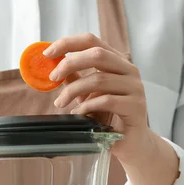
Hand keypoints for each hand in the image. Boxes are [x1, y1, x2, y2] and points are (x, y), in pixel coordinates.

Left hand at [45, 33, 178, 184]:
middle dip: (70, 63)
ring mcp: (135, 88)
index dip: (68, 43)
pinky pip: (106, 101)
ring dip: (74, 90)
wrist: (131, 144)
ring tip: (60, 103)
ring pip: (99, 79)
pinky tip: (78, 114)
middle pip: (97, 54)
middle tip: (53, 78)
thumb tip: (53, 67)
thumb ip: (77, 79)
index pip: (92, 41)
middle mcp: (129, 71)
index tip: (48, 53)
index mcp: (117, 63)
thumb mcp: (89, 96)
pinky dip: (87, 106)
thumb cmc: (110, 118)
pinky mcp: (135, 107)